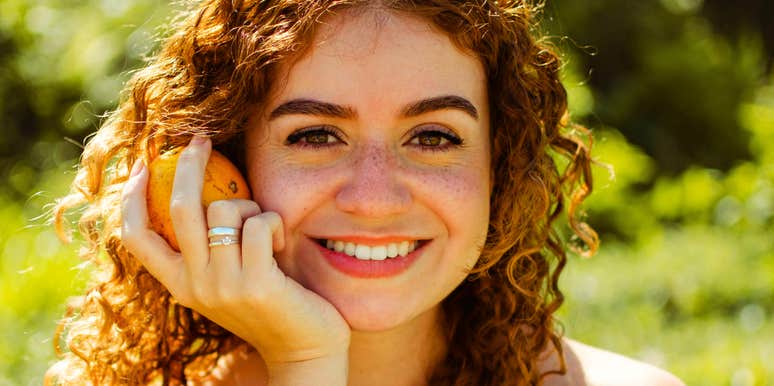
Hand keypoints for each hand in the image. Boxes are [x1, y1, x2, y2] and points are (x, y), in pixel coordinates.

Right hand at [121, 136, 349, 371]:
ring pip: (227, 209)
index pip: (135, 237)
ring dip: (251, 205)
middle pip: (180, 208)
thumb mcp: (227, 279)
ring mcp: (224, 286)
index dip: (132, 197)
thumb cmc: (271, 304)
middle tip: (201, 141)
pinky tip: (280, 242)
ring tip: (265, 228)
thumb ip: (209, 248)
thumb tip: (198, 188)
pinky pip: (260, 223)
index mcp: (180, 285)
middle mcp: (195, 286)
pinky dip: (273, 222)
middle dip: (188, 164)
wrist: (304, 350)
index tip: (143, 166)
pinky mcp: (257, 283)